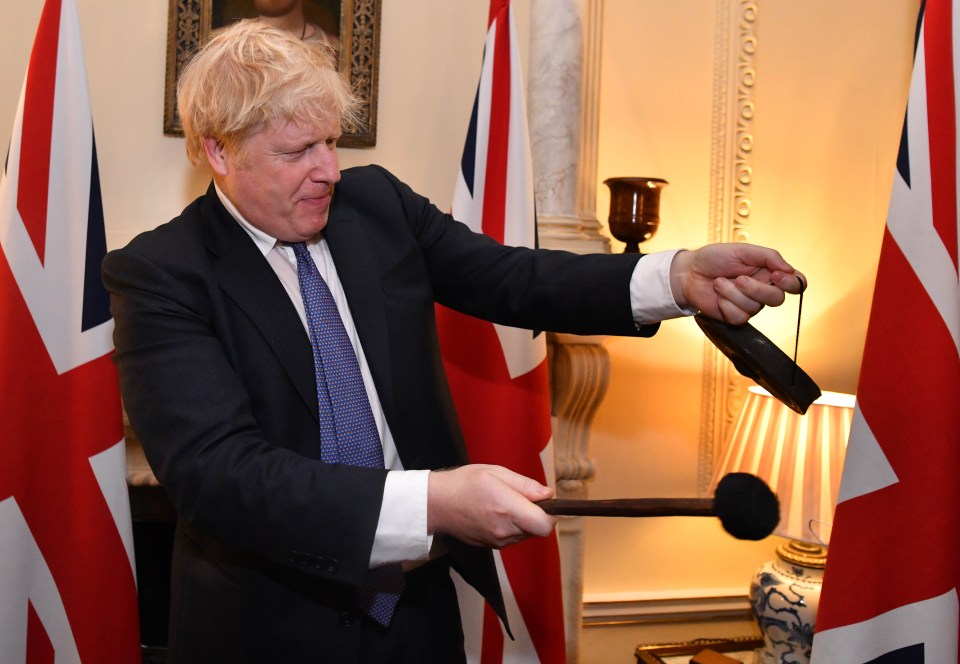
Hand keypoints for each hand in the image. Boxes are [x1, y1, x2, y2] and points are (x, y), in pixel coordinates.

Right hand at [427, 465, 556, 548]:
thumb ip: (525, 485)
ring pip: (525, 535)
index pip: (545, 526)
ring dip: (523, 522)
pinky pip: (512, 538)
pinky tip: (495, 514)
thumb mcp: (496, 472)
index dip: (550, 514)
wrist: (437, 504)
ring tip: (504, 504)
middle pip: (537, 530)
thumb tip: (548, 495)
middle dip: (535, 515)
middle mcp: (505, 530)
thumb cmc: (465, 483)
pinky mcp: (491, 546)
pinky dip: (511, 527)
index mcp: (507, 509)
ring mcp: (498, 541)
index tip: (542, 502)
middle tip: (518, 497)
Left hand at [669, 243, 805, 324]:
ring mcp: (750, 305)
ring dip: (733, 294)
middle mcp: (763, 290)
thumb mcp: (742, 250)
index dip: (792, 283)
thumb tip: (789, 269)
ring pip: (755, 308)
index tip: (777, 275)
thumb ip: (768, 256)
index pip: (795, 283)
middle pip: (777, 299)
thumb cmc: (714, 258)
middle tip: (739, 279)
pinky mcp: (735, 316)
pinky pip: (740, 317)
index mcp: (769, 272)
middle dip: (757, 290)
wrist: (689, 273)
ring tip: (719, 283)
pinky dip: (726, 305)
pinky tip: (718, 296)